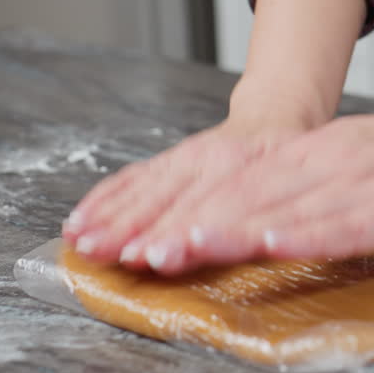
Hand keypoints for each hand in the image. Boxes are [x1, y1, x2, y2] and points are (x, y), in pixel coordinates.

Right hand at [61, 109, 308, 260]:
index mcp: (244, 167)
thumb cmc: (289, 162)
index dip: (177, 232)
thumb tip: (248, 244)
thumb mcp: (294, 184)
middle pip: (166, 198)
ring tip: (79, 242)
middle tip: (103, 254)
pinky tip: (79, 220)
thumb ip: (272, 215)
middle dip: (131, 228)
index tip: (150, 256)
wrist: (276, 117)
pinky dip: (103, 199)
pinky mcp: (167, 158)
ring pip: (143, 187)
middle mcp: (210, 158)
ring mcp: (184, 157)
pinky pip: (131, 177)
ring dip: (108, 216)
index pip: (208, 205)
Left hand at [65, 111, 373, 274]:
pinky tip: (270, 245)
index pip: (238, 181)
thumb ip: (294, 181)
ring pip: (284, 208)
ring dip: (231, 232)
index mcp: (309, 152)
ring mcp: (355, 184)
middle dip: (192, 226)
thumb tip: (241, 213)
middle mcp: (323, 164)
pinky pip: (340, 224)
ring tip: (185, 250)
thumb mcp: (341, 156)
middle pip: (247, 195)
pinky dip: (302, 234)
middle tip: (146, 253)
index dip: (188, 208)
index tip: (145, 235)